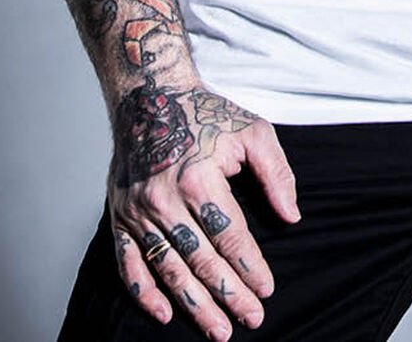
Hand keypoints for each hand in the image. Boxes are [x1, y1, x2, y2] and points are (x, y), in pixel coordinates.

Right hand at [108, 79, 299, 338]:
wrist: (150, 94)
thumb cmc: (206, 113)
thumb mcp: (253, 130)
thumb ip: (277, 173)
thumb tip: (291, 216)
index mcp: (199, 178)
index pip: (230, 236)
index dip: (250, 268)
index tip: (267, 290)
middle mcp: (165, 199)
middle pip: (202, 260)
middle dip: (229, 295)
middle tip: (251, 319)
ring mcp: (138, 211)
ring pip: (169, 269)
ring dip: (195, 304)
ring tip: (218, 330)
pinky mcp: (120, 216)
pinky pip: (129, 263)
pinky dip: (144, 292)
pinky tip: (165, 312)